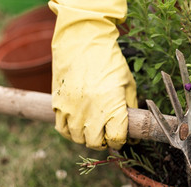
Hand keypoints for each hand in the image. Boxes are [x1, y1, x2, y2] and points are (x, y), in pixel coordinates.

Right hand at [48, 0, 136, 149]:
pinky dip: (71, 132)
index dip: (120, 141)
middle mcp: (91, 111)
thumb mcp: (127, 83)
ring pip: (78, 138)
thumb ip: (130, 107)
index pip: (115, 138)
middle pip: (95, 143)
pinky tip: (78, 126)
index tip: (121, 137)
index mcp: (112, 106)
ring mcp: (72, 109)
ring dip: (87, 138)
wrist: (82, 41)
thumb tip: (132, 126)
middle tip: (107, 134)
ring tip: (93, 129)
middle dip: (104, 142)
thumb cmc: (110, 61)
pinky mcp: (58, 104)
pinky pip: (62, 129)